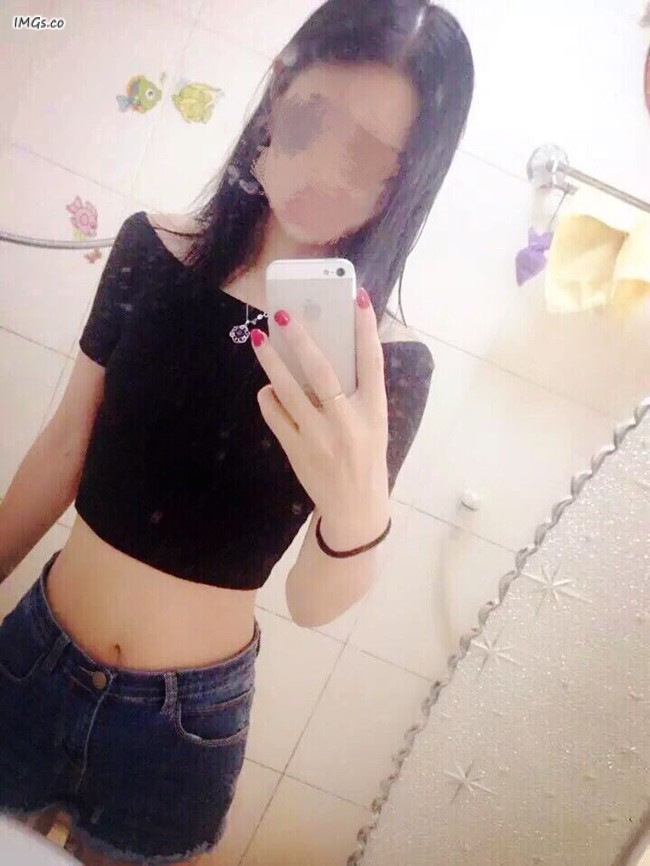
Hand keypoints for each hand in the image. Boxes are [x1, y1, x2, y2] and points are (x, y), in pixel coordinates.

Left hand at [250, 287, 389, 545]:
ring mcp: (320, 438)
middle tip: (284, 314)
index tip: (359, 298)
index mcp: (374, 412)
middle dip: (302, 339)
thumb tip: (327, 350)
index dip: (366, 328)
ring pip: (288, 390)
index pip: (372, 362)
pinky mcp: (297, 450)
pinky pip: (274, 413)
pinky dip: (269, 396)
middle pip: (322, 372)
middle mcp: (348, 423)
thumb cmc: (366, 457)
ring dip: (271, 362)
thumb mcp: (374, 424)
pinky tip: (269, 389)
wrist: (355, 509)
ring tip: (260, 340)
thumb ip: (357, 393)